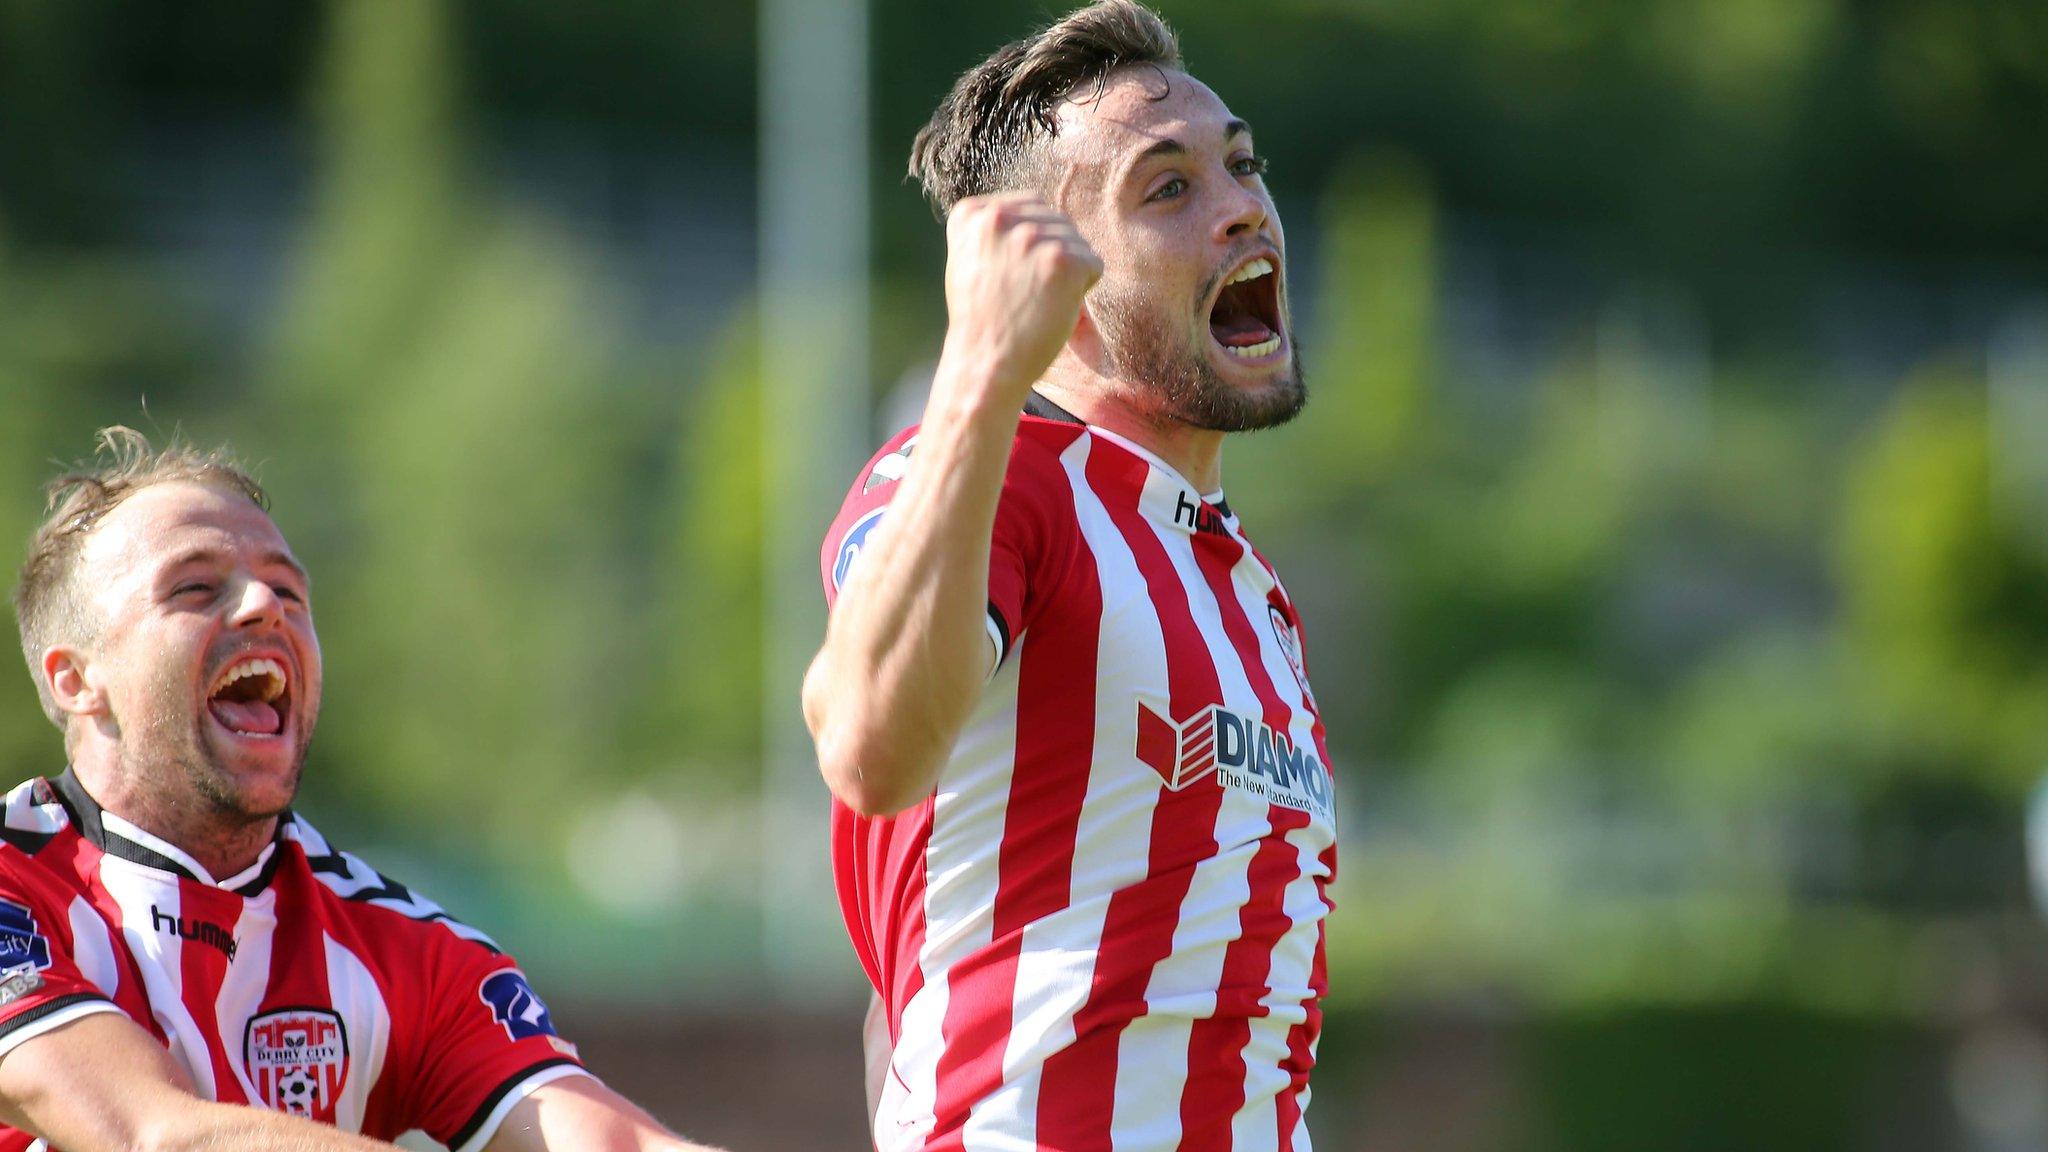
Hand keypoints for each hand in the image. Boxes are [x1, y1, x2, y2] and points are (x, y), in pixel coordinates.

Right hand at [938, 191, 1102, 406]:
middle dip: (1051, 255)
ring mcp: (1032, 237)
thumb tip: (1039, 211)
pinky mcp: (1063, 259)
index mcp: (972, 213)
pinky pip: (1093, 264)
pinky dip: (1082, 288)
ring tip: (1037, 300)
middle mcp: (999, 217)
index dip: (1031, 245)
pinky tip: (1054, 306)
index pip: (1030, 207)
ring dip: (1067, 272)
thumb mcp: (969, 259)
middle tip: (1026, 293)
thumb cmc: (982, 319)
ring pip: (1077, 242)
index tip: (1009, 276)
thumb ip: (995, 230)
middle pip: (1056, 220)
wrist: (985, 363)